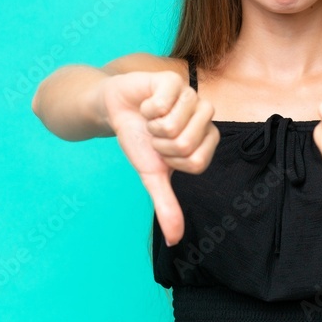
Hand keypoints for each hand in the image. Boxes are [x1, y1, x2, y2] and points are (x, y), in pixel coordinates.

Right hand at [101, 71, 219, 245]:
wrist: (115, 110)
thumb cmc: (139, 140)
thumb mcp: (152, 175)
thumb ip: (167, 206)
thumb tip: (175, 241)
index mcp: (206, 139)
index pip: (197, 162)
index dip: (172, 161)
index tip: (162, 152)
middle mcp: (204, 116)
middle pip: (187, 144)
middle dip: (160, 144)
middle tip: (154, 134)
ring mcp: (191, 95)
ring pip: (175, 123)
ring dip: (152, 125)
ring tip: (150, 119)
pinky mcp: (173, 80)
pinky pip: (162, 103)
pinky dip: (146, 108)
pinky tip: (146, 103)